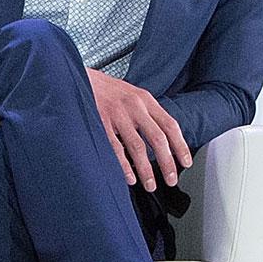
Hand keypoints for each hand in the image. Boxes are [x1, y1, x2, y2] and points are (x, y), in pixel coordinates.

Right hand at [84, 70, 189, 191]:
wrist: (77, 77)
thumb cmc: (104, 90)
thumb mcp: (131, 95)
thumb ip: (146, 113)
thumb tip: (162, 140)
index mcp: (145, 99)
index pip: (170, 125)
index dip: (180, 146)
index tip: (185, 163)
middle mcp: (134, 106)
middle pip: (157, 138)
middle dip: (167, 163)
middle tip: (171, 180)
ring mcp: (117, 114)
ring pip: (138, 147)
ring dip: (146, 169)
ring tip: (149, 184)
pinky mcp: (100, 122)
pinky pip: (115, 148)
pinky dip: (124, 165)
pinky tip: (129, 177)